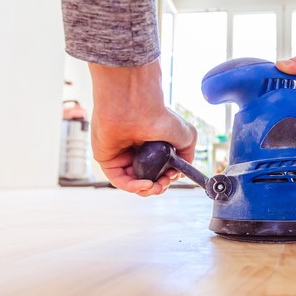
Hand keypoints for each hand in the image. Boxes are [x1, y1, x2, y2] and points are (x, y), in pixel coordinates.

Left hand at [89, 61, 196, 195]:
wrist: (136, 106)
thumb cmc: (158, 115)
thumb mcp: (186, 135)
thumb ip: (188, 154)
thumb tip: (181, 171)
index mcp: (151, 146)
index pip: (157, 169)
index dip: (167, 177)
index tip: (174, 176)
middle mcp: (135, 151)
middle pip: (146, 178)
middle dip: (159, 186)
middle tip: (166, 183)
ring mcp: (120, 156)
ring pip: (133, 182)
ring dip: (147, 190)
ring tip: (157, 186)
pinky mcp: (107, 160)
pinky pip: (119, 180)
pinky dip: (133, 187)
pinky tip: (146, 184)